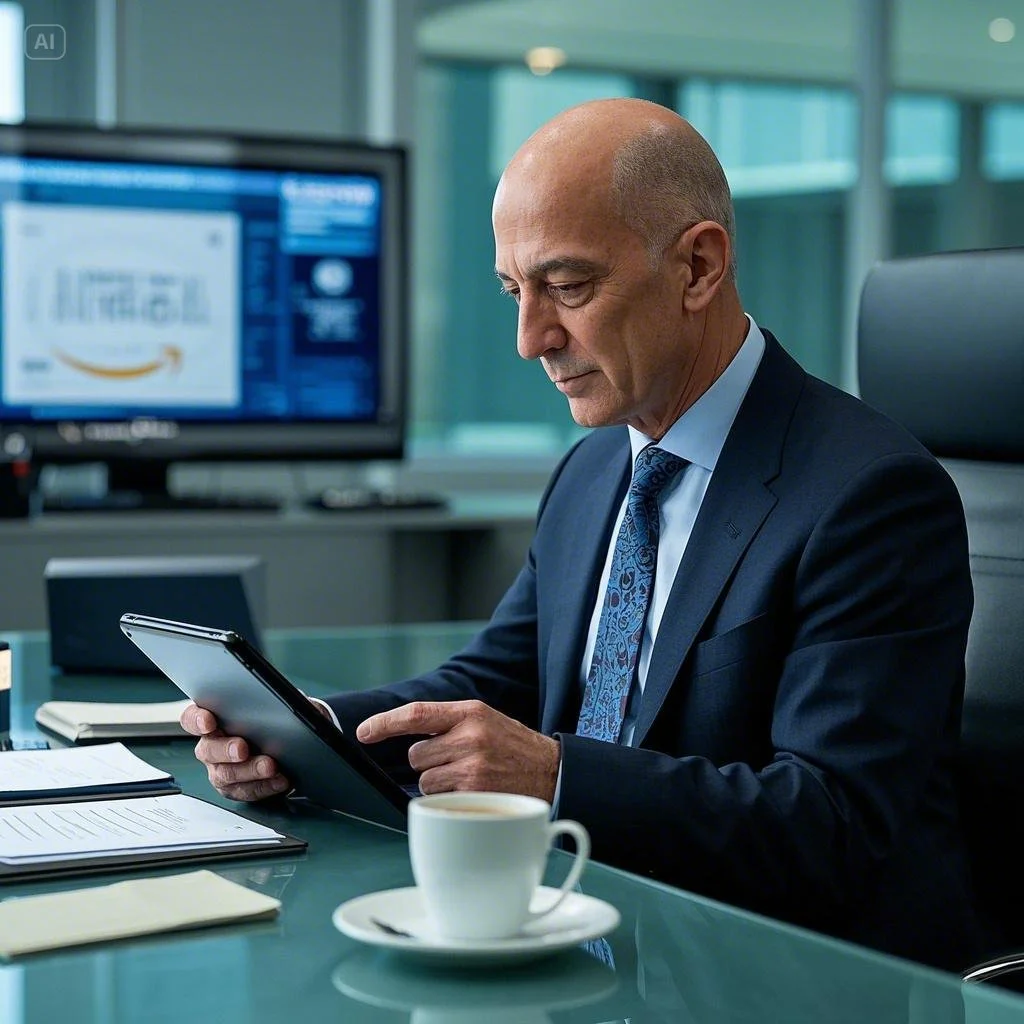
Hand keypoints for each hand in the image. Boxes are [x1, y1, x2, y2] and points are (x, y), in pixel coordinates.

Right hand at [179, 702, 291, 802]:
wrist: (284, 747)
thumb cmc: (270, 722)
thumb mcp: (271, 705)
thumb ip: (269, 699)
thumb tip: (284, 699)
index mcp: (212, 721)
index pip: (192, 718)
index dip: (196, 720)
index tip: (208, 721)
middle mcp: (211, 747)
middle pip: (208, 750)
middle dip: (225, 749)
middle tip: (242, 748)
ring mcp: (220, 770)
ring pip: (226, 774)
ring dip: (249, 770)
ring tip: (270, 766)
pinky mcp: (235, 789)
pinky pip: (246, 791)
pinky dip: (265, 786)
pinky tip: (280, 779)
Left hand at [356, 700, 559, 801]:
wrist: (553, 771)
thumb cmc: (513, 747)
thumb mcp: (485, 720)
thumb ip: (450, 723)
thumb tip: (408, 736)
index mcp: (470, 712)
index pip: (417, 713)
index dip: (385, 722)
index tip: (363, 732)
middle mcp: (469, 736)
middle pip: (417, 754)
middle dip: (430, 762)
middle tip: (457, 762)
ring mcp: (472, 766)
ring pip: (426, 779)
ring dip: (440, 782)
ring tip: (470, 777)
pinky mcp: (475, 793)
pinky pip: (440, 799)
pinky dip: (451, 799)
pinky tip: (474, 792)